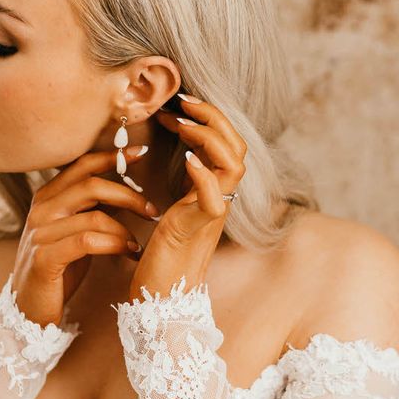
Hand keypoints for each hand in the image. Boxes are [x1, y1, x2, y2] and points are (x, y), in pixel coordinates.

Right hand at [10, 145, 158, 326]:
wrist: (30, 310)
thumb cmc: (59, 269)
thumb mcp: (74, 231)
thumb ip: (92, 208)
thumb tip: (128, 188)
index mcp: (47, 197)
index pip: (82, 165)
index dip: (113, 156)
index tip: (142, 152)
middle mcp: (41, 209)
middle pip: (92, 185)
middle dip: (129, 196)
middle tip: (152, 210)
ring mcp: (40, 233)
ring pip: (94, 216)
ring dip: (125, 229)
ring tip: (139, 243)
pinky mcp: (44, 258)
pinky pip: (88, 241)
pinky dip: (115, 244)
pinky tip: (129, 252)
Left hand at [127, 96, 246, 301]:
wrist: (162, 297)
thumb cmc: (162, 254)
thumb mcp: (174, 206)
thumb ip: (184, 181)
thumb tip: (177, 150)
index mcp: (214, 190)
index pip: (225, 143)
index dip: (207, 118)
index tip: (178, 105)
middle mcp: (221, 198)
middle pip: (237, 146)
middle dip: (213, 117)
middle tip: (183, 101)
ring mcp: (214, 213)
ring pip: (233, 165)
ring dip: (209, 137)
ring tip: (182, 123)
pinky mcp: (199, 229)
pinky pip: (214, 197)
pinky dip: (203, 173)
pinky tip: (186, 158)